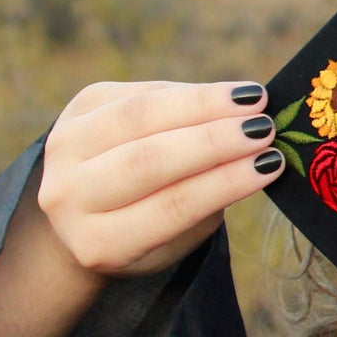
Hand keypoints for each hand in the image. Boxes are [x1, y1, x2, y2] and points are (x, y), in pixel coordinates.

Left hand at [0, 80, 285, 336]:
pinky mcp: (76, 108)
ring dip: (203, 104)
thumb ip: (209, 198)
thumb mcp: (179, 235)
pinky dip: (188, 93)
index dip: (225, 181)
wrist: (84, 210)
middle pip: (149, 160)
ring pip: (138, 116)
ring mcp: (64, 148)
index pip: (172, 206)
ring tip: (253, 99)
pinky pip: (138, 93)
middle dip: (214, 140)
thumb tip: (260, 153)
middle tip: (265, 127)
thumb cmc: (150, 226)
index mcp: (101, 243)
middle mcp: (70, 196)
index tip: (272, 162)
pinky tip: (226, 95)